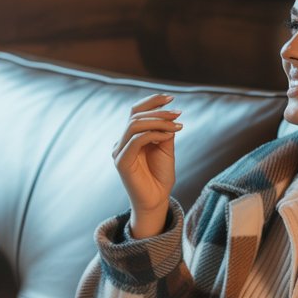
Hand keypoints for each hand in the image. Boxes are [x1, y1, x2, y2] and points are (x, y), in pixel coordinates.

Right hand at [112, 94, 181, 236]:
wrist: (157, 200)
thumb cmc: (160, 176)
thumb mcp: (166, 148)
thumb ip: (164, 131)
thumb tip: (168, 113)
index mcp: (130, 138)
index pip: (136, 111)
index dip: (152, 101)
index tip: (171, 97)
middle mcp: (122, 142)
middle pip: (135, 116)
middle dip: (158, 112)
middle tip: (178, 113)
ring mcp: (119, 152)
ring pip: (134, 125)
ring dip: (157, 121)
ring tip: (176, 125)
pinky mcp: (121, 162)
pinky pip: (135, 140)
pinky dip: (153, 134)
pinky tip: (169, 136)